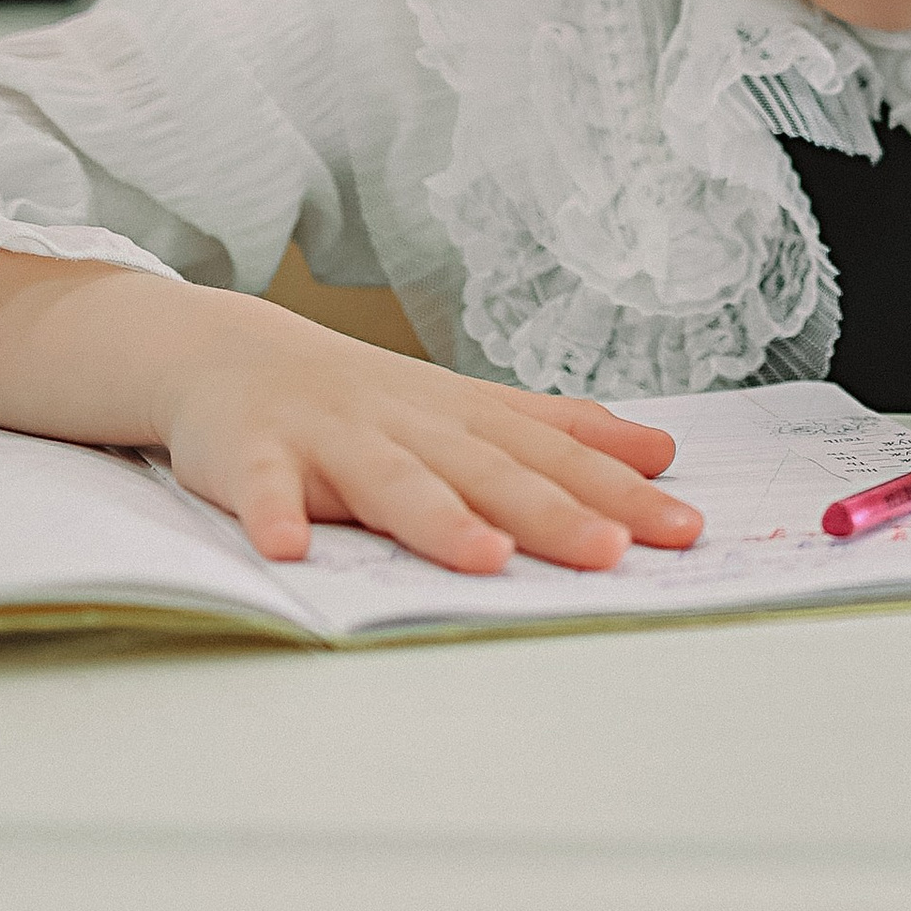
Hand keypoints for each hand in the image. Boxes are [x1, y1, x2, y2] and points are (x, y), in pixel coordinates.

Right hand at [0, 255, 702, 572]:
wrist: (228, 352)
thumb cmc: (362, 397)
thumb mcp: (468, 406)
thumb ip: (561, 431)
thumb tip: (662, 450)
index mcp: (462, 418)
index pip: (555, 456)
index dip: (618, 492)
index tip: (682, 527)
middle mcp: (408, 424)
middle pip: (489, 471)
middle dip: (553, 511)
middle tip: (614, 550)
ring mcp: (329, 438)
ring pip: (389, 481)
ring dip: (436, 518)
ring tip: (483, 558)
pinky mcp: (252, 457)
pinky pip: (263, 490)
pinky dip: (274, 514)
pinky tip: (289, 549)